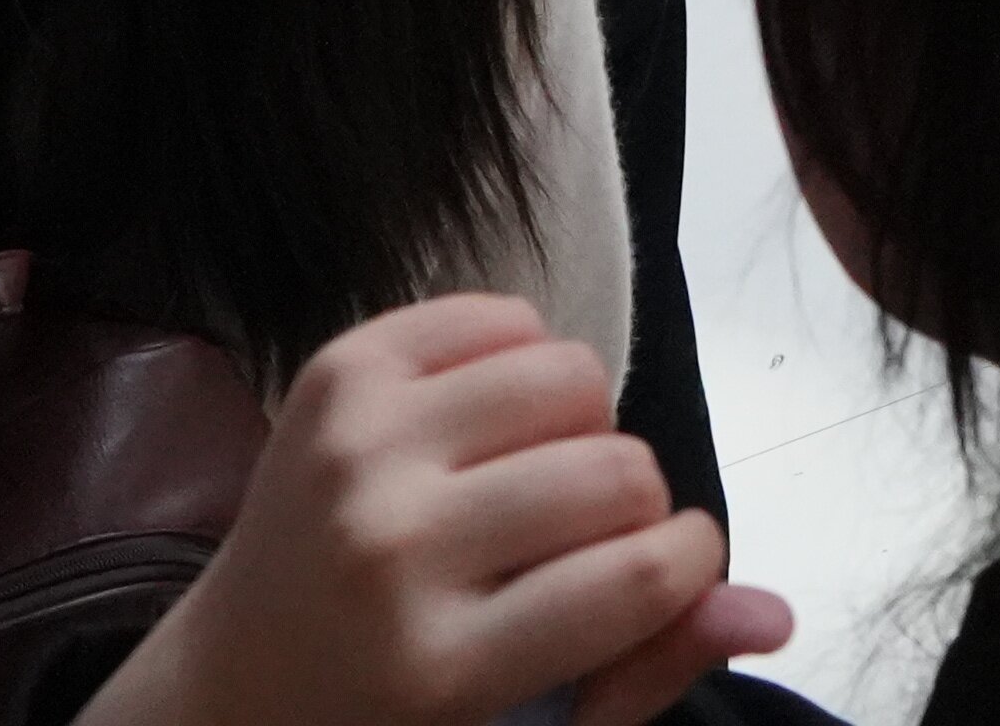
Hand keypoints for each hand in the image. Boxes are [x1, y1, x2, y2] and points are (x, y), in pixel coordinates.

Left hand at [80, 298, 792, 725]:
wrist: (228, 686)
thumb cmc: (392, 721)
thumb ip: (645, 672)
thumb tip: (770, 613)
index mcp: (438, 668)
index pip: (640, 576)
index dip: (689, 567)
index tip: (668, 577)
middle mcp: (391, 548)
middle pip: (619, 473)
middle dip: (634, 507)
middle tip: (577, 547)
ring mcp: (358, 446)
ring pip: (575, 374)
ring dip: (581, 428)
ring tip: (531, 484)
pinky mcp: (339, 370)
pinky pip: (504, 314)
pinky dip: (522, 363)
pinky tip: (484, 433)